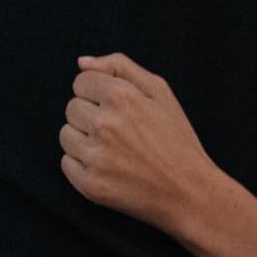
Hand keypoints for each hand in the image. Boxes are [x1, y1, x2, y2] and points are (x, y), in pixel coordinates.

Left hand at [60, 53, 219, 239]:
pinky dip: (81, 165)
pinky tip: (105, 169)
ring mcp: (96, 157)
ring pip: (66, 136)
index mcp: (119, 96)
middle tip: (118, 135)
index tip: (117, 112)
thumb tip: (81, 62)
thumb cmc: (177, 140)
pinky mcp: (92, 186)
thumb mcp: (159, 91)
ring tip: (111, 152)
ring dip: (83, 141)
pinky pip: (66, 164)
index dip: (97, 95)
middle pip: (72, 108)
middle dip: (90, 116)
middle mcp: (104, 125)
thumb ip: (119, 66)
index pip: (80, 83)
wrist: (190, 194)